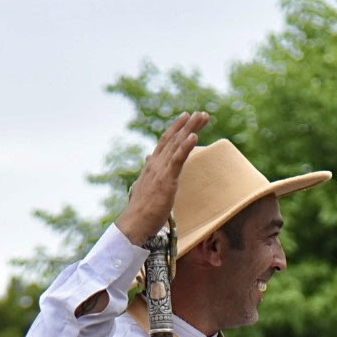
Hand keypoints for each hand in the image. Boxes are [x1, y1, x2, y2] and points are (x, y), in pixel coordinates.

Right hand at [115, 112, 211, 245]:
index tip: (186, 117)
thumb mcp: (146, 186)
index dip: (176, 129)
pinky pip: (177, 159)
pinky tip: (194, 136)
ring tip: (201, 117)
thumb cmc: (141, 210)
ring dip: (190, 129)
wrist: (134, 223)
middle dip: (187, 125)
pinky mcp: (166, 180)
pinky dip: (186, 146)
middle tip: (201, 113)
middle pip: (173, 139)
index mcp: (151, 166)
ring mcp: (160, 170)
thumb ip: (149, 172)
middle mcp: (155, 164)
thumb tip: (148, 160)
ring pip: (177, 144)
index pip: (165, 142)